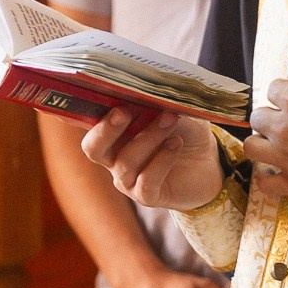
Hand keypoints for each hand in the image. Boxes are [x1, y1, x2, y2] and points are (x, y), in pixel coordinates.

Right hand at [82, 109, 223, 211]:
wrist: (210, 164)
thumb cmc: (186, 132)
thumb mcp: (176, 112)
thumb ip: (159, 104)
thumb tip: (150, 91)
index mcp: (113, 134)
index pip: (87, 124)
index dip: (77, 113)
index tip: (84, 96)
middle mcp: (113, 158)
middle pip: (93, 148)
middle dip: (106, 130)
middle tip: (125, 112)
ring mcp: (127, 180)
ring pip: (126, 162)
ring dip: (148, 138)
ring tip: (171, 120)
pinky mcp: (147, 196)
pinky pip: (146, 181)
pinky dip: (162, 160)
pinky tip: (177, 143)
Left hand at [245, 74, 287, 204]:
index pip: (272, 88)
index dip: (284, 91)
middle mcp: (283, 127)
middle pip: (257, 117)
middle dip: (270, 115)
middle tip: (287, 120)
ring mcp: (284, 157)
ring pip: (252, 147)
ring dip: (261, 143)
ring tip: (276, 144)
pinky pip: (264, 183)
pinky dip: (267, 178)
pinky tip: (277, 172)